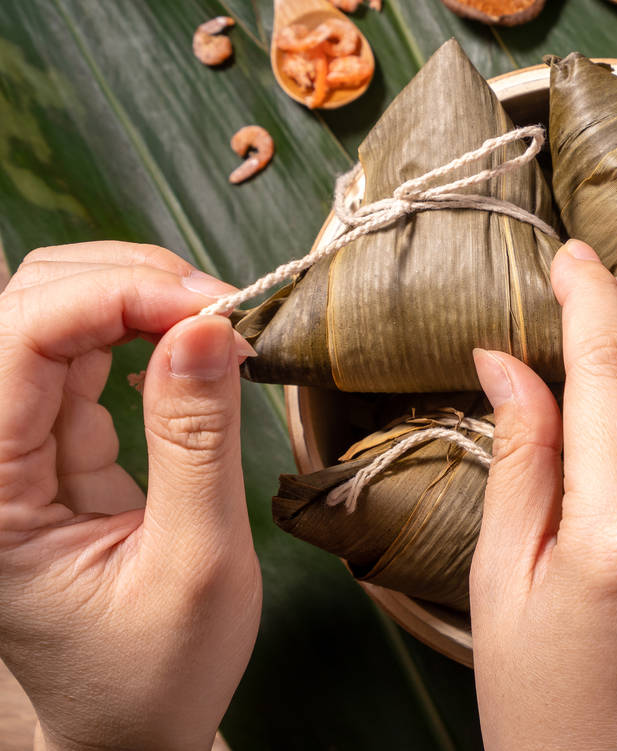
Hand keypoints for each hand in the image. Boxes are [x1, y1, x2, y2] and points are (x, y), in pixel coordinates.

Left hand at [0, 243, 260, 750]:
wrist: (134, 724)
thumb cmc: (156, 670)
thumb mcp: (196, 563)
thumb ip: (198, 442)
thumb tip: (208, 332)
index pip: (20, 340)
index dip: (115, 297)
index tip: (212, 308)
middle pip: (28, 306)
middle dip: (129, 282)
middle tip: (224, 307)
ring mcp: (17, 445)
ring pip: (57, 314)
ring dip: (141, 297)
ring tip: (220, 320)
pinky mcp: (55, 443)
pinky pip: (89, 355)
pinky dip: (148, 331)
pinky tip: (196, 344)